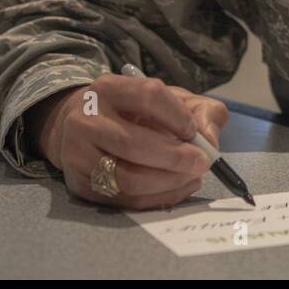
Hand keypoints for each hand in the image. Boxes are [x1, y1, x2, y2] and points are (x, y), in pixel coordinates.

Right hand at [32, 74, 229, 209]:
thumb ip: (200, 111)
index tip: (194, 131)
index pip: (147, 97)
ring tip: (191, 177)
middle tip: (201, 162)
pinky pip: (124, 199)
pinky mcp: (80, 186)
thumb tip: (210, 141)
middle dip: (175, 157)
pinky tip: (177, 188)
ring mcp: (78, 155)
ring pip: (127, 177)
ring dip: (168, 182)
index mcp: (109, 89)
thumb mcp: (168, 98)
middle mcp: (86, 120)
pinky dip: (157, 198)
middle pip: (132, 143)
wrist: (82, 128)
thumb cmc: (134, 112)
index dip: (176, 116)